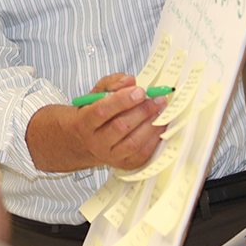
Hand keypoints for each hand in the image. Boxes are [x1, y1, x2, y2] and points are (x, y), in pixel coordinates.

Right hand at [26, 74, 167, 172]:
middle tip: (158, 99)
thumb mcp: (96, 94)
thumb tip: (130, 81)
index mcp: (83, 122)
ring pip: (133, 142)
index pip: (102, 111)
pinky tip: (160, 125)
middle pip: (120, 126)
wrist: (85, 140)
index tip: (140, 91)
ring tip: (161, 110)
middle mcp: (94, 142)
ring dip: (151, 125)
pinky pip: (142, 154)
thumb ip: (112, 84)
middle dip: (142, 111)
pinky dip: (154, 139)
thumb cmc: (93, 114)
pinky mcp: (123, 164)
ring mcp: (109, 156)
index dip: (122, 100)